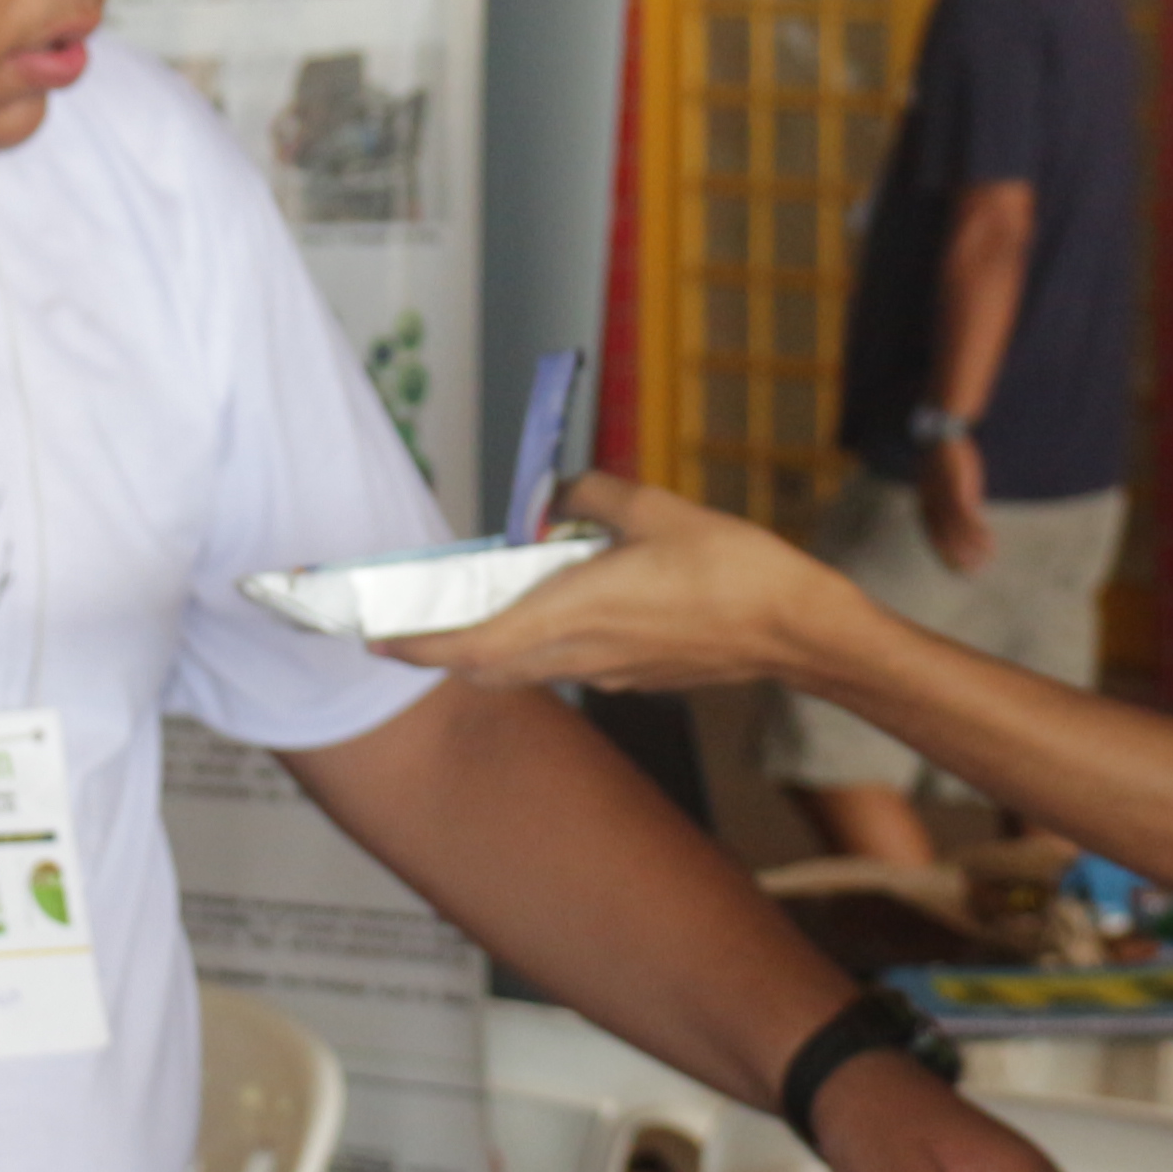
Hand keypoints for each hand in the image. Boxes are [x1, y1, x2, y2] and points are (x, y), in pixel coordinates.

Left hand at [381, 472, 859, 696]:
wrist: (796, 628)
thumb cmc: (732, 568)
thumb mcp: (654, 508)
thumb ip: (589, 495)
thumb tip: (554, 495)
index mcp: (574, 612)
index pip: (472, 646)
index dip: (418, 646)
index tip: (376, 638)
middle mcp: (581, 653)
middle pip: (488, 665)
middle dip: (441, 649)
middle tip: (404, 625)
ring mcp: (609, 673)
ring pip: (526, 667)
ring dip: (489, 646)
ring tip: (470, 610)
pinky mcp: (637, 677)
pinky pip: (568, 662)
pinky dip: (539, 641)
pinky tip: (553, 606)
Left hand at [918, 435, 996, 574]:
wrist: (942, 434)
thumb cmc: (946, 460)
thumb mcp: (950, 484)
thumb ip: (958, 500)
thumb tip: (971, 512)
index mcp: (926, 505)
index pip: (933, 538)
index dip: (944, 556)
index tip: (956, 570)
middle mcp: (931, 506)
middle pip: (942, 540)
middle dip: (956, 558)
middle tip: (971, 573)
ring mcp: (942, 499)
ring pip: (957, 532)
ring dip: (972, 548)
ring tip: (986, 560)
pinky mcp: (955, 490)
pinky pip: (967, 518)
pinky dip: (978, 532)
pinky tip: (989, 540)